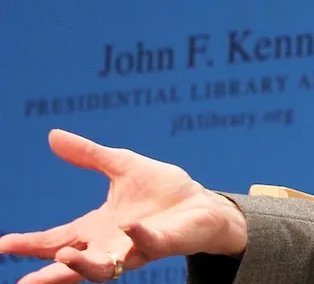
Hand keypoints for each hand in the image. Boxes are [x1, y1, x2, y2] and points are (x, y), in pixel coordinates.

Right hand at [0, 129, 248, 283]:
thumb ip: (89, 155)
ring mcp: (136, 248)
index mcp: (96, 229)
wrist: (203, 202)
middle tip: (24, 280)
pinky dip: (138, 237)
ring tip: (62, 258)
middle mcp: (111, 245)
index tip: (3, 245)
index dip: (30, 245)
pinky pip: (148, 245)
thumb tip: (53, 135)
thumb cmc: (163, 191)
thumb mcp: (122, 166)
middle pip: (73, 264)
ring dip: (84, 266)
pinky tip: (128, 226)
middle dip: (50, 273)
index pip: (56, 240)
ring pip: (105, 268)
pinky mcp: (163, 244)